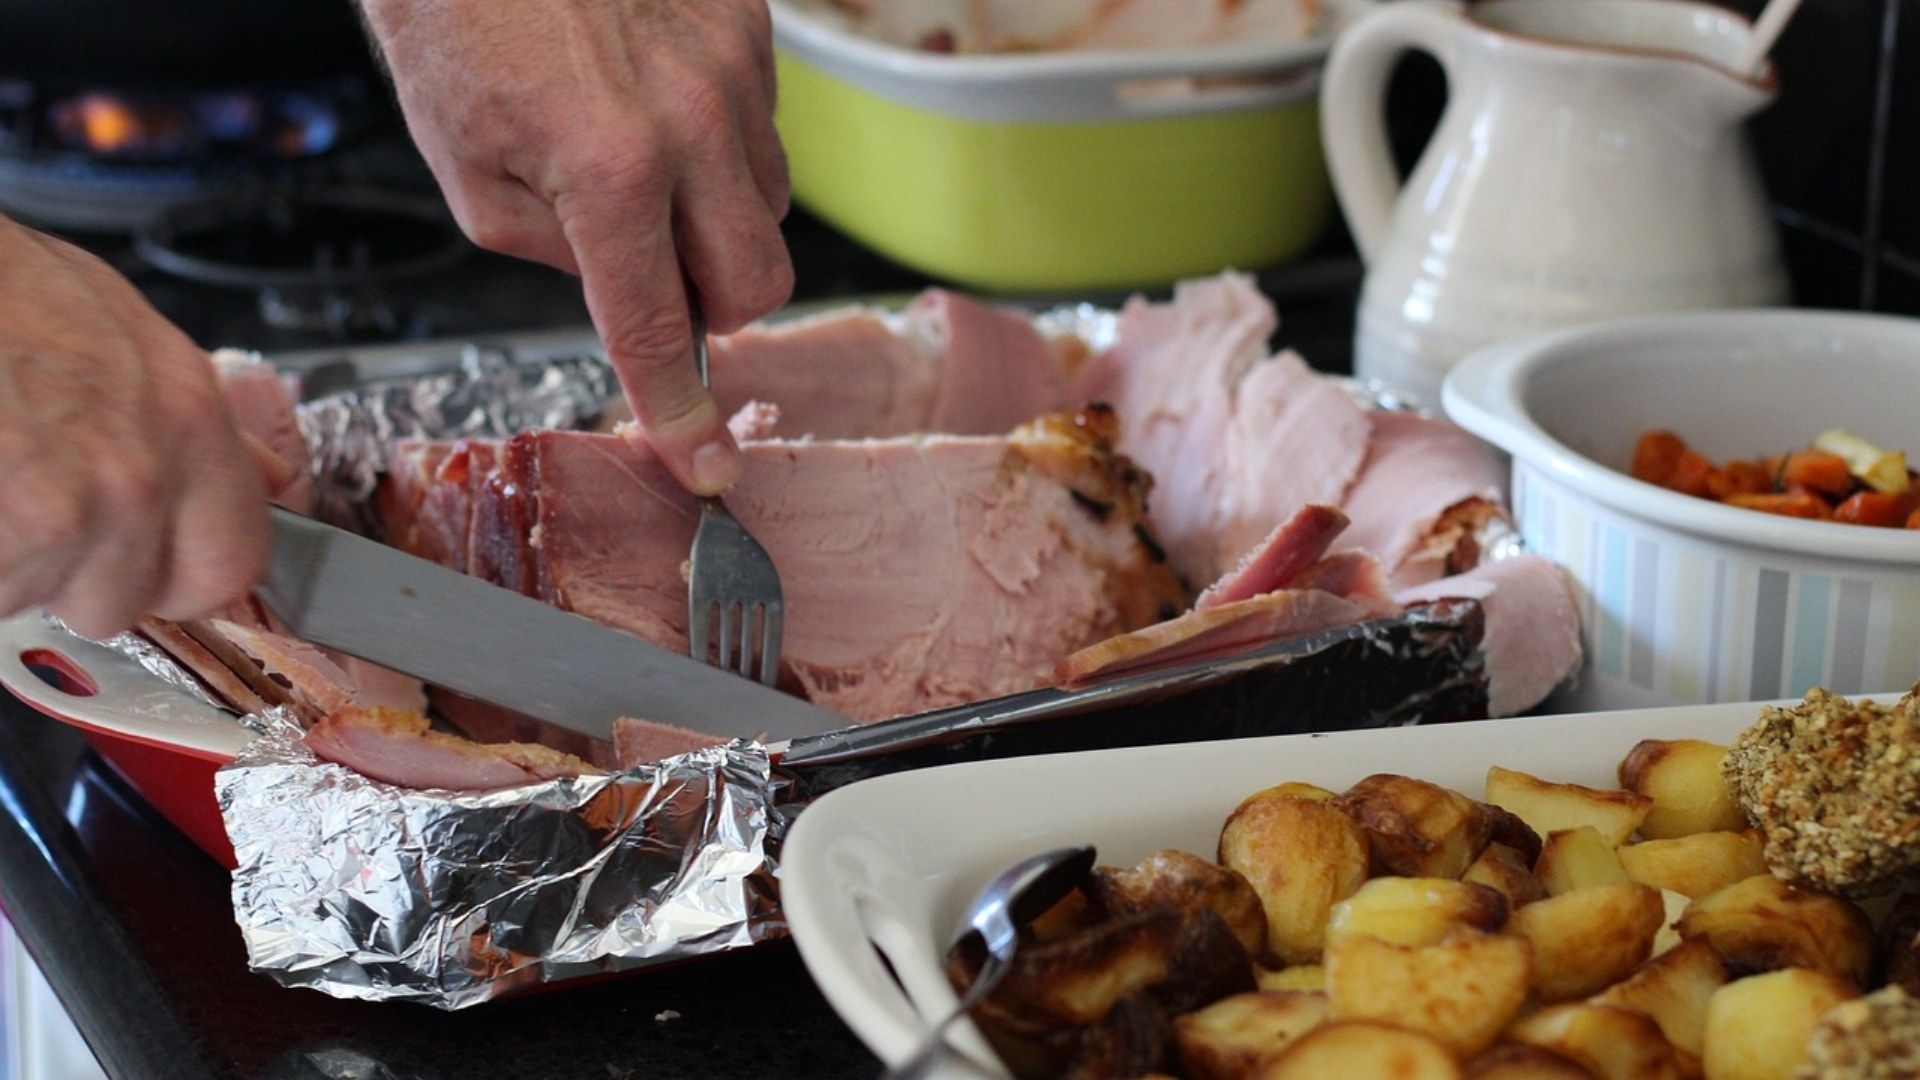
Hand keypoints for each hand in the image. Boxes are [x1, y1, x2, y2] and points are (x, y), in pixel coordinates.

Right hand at [0, 218, 269, 636]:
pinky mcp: (1, 544)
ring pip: (30, 598)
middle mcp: (136, 479)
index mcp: (188, 422)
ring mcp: (58, 518)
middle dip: (68, 571)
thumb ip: (195, 425)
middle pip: (119, 601)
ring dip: (3, 561)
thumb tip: (266, 477)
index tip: (143, 562)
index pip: (229, 565)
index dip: (177, 574)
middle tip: (24, 496)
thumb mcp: (124, 331)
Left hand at [361, 0, 793, 495]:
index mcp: (608, 172)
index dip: (681, 412)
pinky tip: (657, 101)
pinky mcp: (752, 24)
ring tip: (642, 160)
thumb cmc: (455, 20)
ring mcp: (735, 69)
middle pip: (758, 282)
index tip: (709, 463)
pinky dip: (720, 143)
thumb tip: (625, 286)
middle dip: (713, 303)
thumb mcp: (469, 173)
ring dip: (718, 217)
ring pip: (770, 206)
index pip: (660, 330)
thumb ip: (558, 255)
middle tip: (655, 274)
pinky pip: (765, 127)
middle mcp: (694, 123)